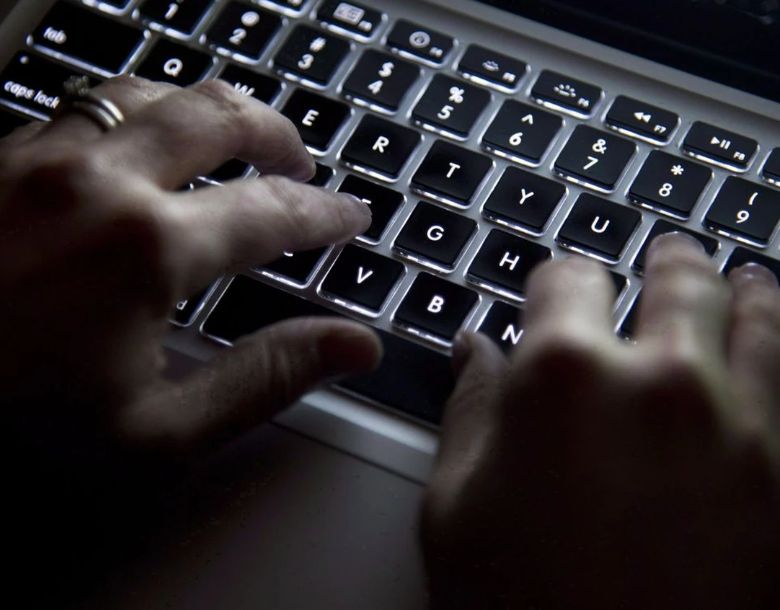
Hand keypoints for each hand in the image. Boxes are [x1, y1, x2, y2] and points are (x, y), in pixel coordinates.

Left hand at [0, 75, 380, 466]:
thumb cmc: (5, 429)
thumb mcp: (154, 435)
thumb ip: (264, 379)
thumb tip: (353, 346)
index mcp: (147, 245)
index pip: (272, 212)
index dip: (325, 214)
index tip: (352, 217)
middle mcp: (96, 178)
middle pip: (217, 116)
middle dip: (276, 134)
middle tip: (302, 161)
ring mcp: (36, 156)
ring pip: (148, 91)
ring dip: (206, 108)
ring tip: (235, 134)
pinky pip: (84, 104)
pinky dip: (137, 112)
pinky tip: (141, 137)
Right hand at [422, 234, 779, 609]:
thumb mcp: (456, 505)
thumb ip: (469, 408)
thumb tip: (476, 349)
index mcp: (562, 378)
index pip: (566, 278)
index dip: (558, 276)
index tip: (560, 284)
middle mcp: (659, 382)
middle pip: (676, 281)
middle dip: (668, 260)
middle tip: (669, 253)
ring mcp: (741, 426)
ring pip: (759, 316)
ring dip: (748, 289)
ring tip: (745, 279)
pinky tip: (777, 337)